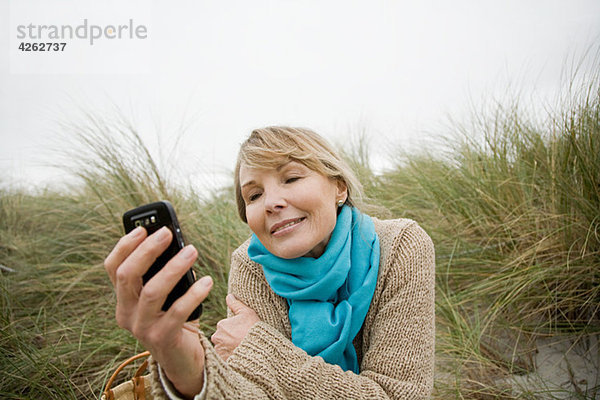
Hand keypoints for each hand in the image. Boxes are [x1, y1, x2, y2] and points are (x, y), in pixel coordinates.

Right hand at [104, 226, 211, 398]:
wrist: (181, 359)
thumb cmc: (173, 318)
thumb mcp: (164, 295)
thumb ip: (162, 274)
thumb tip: (179, 245)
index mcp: (123, 299)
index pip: (112, 268)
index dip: (124, 246)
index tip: (142, 228)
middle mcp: (126, 313)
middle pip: (127, 276)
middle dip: (147, 250)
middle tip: (168, 233)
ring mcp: (141, 328)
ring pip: (152, 291)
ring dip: (173, 267)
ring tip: (193, 251)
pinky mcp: (162, 338)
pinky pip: (177, 312)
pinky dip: (193, 294)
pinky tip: (207, 282)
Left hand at [211, 294, 259, 360]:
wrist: (258, 350)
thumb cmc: (253, 329)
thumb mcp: (247, 313)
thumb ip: (236, 304)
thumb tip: (229, 296)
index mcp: (221, 324)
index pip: (226, 325)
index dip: (235, 327)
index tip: (243, 329)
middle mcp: (217, 337)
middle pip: (223, 335)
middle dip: (230, 336)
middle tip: (243, 337)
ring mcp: (219, 349)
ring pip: (223, 345)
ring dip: (229, 345)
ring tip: (242, 346)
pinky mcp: (223, 360)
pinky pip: (225, 355)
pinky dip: (230, 354)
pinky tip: (240, 352)